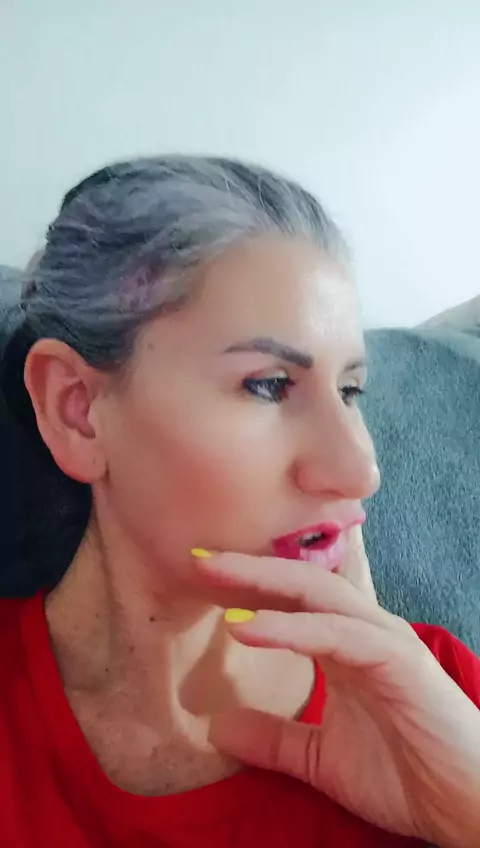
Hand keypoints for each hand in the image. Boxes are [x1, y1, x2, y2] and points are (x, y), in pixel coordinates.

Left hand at [193, 530, 479, 847]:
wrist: (467, 809)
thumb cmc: (405, 774)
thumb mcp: (320, 758)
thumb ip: (275, 739)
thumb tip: (218, 729)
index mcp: (344, 646)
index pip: (291, 600)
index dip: (246, 585)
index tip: (199, 575)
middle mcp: (362, 631)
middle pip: (299, 581)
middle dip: (247, 566)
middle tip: (197, 556)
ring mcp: (381, 640)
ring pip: (317, 593)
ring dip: (262, 581)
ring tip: (212, 573)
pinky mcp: (398, 659)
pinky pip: (335, 633)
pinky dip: (288, 628)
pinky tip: (246, 628)